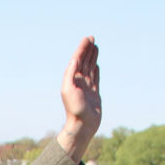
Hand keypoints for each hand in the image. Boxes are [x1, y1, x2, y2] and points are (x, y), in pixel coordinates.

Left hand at [55, 36, 100, 162]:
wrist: (82, 125)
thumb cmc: (74, 109)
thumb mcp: (68, 90)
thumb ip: (70, 74)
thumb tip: (75, 60)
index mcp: (72, 80)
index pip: (77, 60)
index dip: (82, 49)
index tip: (88, 39)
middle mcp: (79, 82)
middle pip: (84, 61)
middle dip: (87, 50)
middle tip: (92, 39)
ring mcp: (87, 88)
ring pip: (90, 68)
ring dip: (92, 57)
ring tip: (95, 47)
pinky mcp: (94, 94)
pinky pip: (95, 78)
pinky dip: (96, 71)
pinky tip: (96, 65)